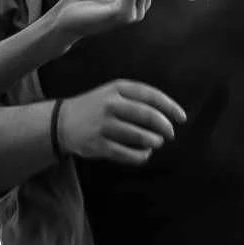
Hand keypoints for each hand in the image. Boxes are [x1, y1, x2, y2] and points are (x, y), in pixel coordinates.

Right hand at [57, 80, 186, 164]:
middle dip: (165, 127)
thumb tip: (169, 114)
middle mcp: (110, 104)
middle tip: (170, 134)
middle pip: (148, 116)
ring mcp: (103, 125)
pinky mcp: (98, 145)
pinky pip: (128, 154)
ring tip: (156, 143)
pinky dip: (141, 156)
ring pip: (140, 137)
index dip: (170, 107)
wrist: (61, 121)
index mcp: (117, 88)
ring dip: (154, 142)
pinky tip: (144, 154)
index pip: (151, 95)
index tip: (182, 118)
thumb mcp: (113, 93)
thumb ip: (137, 99)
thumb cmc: (96, 107)